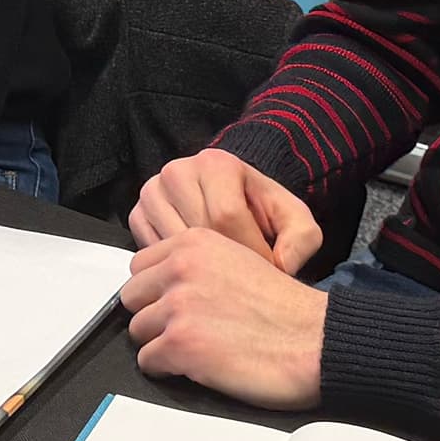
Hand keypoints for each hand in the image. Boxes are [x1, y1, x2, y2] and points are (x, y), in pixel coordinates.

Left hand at [125, 231, 327, 409]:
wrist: (317, 340)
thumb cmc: (287, 309)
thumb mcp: (239, 260)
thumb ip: (197, 266)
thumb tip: (164, 286)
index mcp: (195, 243)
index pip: (140, 267)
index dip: (157, 290)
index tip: (177, 304)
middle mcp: (181, 268)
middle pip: (131, 298)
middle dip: (154, 316)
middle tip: (185, 330)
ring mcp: (178, 307)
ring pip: (138, 332)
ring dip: (162, 345)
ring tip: (197, 349)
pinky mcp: (180, 344)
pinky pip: (148, 361)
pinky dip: (168, 369)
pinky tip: (198, 366)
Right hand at [128, 147, 323, 271]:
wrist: (235, 195)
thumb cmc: (262, 210)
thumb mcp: (294, 219)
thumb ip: (301, 240)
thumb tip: (281, 265)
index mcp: (216, 163)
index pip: (226, 216)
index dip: (249, 250)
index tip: (266, 268)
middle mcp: (178, 171)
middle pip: (198, 232)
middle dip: (226, 262)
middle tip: (245, 277)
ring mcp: (152, 191)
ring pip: (172, 245)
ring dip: (199, 267)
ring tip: (222, 274)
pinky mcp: (137, 213)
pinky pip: (151, 250)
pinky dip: (174, 266)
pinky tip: (197, 268)